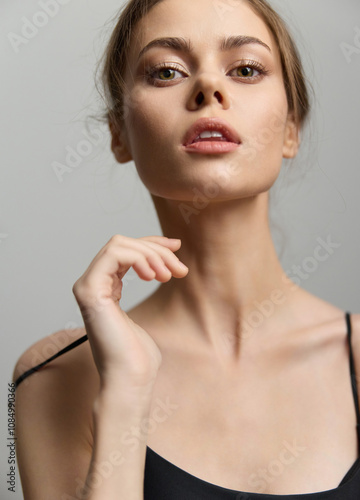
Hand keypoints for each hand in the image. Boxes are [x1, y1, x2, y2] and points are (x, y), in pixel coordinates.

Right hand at [72, 235, 187, 391]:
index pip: (124, 249)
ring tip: (169, 276)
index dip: (151, 243)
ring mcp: (87, 287)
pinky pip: (114, 255)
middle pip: (122, 243)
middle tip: (179, 270)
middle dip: (156, 250)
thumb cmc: (138, 355)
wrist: (130, 380)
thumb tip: (164, 258)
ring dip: (150, 254)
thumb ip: (148, 279)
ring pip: (118, 245)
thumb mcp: (148, 307)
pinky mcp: (90, 291)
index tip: (177, 247)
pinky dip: (138, 258)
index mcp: (103, 287)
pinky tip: (153, 275)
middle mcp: (91, 284)